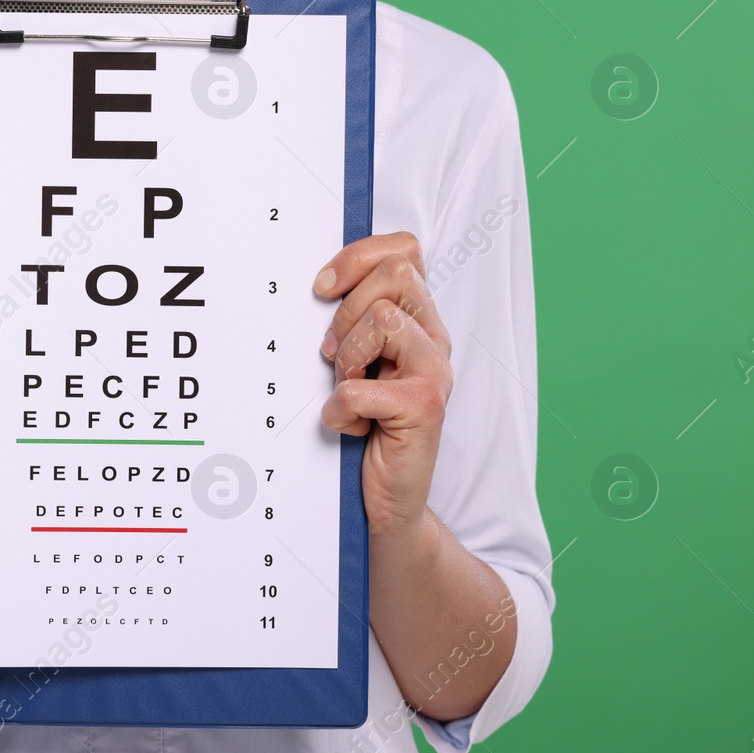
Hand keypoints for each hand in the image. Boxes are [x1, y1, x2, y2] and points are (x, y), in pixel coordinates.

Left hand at [313, 232, 452, 536]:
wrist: (387, 501)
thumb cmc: (365, 427)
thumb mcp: (356, 362)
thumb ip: (352, 321)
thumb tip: (319, 283)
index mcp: (417, 321)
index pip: (403, 251)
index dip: (358, 258)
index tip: (322, 289)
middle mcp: (433, 340)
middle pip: (395, 275)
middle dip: (347, 312)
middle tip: (336, 356)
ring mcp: (434, 372)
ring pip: (381, 320)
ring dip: (346, 358)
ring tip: (348, 390)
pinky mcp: (424, 408)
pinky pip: (359, 387)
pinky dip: (339, 410)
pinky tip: (352, 426)